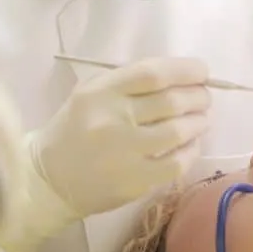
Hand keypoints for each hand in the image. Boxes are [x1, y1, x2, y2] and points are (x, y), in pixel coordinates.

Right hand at [33, 57, 211, 215]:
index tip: (201, 71)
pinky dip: (192, 150)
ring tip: (201, 119)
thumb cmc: (73, 129)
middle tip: (204, 97)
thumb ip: (127, 83)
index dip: (185, 70)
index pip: (153, 74)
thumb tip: (178, 77)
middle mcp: (114, 119)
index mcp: (101, 92)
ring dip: (199, 121)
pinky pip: (176, 163)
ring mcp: (125, 152)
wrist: (49, 178)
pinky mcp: (135, 181)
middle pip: (171, 101)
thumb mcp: (89, 94)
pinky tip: (191, 144)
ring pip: (179, 131)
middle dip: (198, 96)